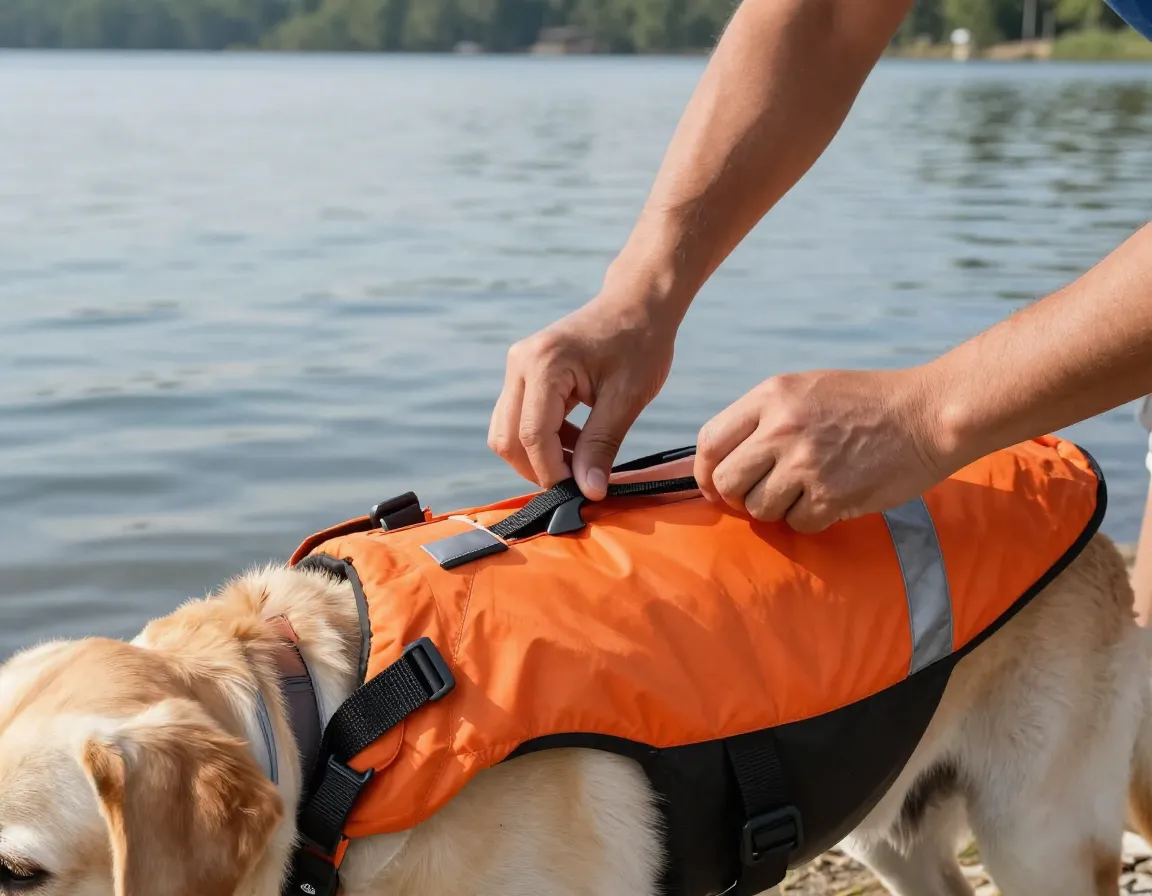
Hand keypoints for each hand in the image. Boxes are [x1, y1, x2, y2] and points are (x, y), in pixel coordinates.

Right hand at [489, 288, 676, 499]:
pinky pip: (518, 418)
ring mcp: (517, 366)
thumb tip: (588, 492)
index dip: (553, 473)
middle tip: (578, 484)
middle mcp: (520, 363)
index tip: (582, 494)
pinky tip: (576, 443)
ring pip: (506, 431)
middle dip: (538, 469)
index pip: (532, 436)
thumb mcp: (627, 397)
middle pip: (507, 438)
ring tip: (580, 463)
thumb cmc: (639, 342)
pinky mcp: (523, 373)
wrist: (637, 303)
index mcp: (544, 364)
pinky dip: (541, 440)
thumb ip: (602, 445)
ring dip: (537, 456)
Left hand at [694, 368, 948, 531]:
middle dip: (738, 496)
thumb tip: (721, 460)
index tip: (714, 486)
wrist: (928, 413)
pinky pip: (797, 524)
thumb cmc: (866, 403)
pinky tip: (831, 500)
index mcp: (771, 396)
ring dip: (777, 510)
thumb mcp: (805, 390)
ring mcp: (806, 462)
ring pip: (758, 508)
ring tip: (805, 492)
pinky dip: (810, 520)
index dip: (704, 471)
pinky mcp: (832, 494)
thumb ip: (763, 418)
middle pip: (726, 480)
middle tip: (761, 495)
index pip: (709, 441)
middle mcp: (781, 427)